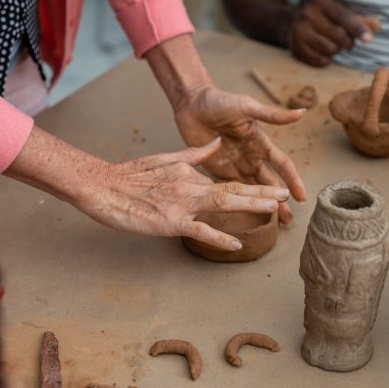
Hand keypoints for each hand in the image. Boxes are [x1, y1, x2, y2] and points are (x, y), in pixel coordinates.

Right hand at [72, 138, 290, 250]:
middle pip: (233, 189)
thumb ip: (195, 153)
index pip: (228, 180)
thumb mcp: (166, 157)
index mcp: (191, 172)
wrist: (104, 186)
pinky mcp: (170, 222)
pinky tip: (237, 244)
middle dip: (262, 193)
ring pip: (223, 203)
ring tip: (273, 210)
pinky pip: (200, 231)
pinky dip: (220, 237)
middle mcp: (191, 185)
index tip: (274, 190)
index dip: (254, 186)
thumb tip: (217, 143)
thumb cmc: (132, 175)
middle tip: (284, 197)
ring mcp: (182, 203)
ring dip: (250, 205)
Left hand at [173, 86, 306, 223]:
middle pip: (269, 183)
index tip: (301, 197)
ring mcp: (235, 164)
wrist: (192, 103)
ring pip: (253, 189)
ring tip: (273, 223)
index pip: (282, 165)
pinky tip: (244, 214)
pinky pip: (231, 189)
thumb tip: (302, 112)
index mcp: (261, 142)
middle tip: (289, 221)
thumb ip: (272, 115)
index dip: (293, 180)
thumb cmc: (220, 101)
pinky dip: (239, 201)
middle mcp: (251, 156)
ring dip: (262, 204)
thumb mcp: (247, 106)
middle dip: (279, 201)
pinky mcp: (217, 169)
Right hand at [289, 0, 380, 66]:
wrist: (291, 24)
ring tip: (332, 44)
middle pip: (338, 35)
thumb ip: (359, 19)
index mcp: (320, 3)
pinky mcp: (296, 48)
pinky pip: (320, 60)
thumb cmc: (324, 18)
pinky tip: (322, 50)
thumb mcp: (339, 13)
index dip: (358, 28)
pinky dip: (326, 58)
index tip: (369, 39)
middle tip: (346, 41)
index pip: (343, 17)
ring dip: (336, 50)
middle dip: (348, 42)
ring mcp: (299, 33)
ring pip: (330, 49)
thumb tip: (377, 26)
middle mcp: (307, 15)